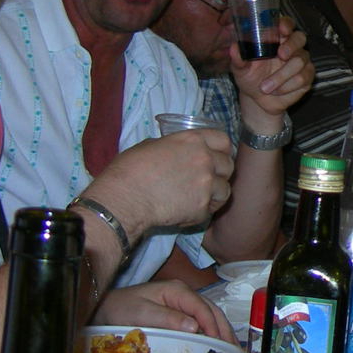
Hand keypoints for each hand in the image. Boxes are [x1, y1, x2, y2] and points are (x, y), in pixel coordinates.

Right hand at [85, 127, 233, 238]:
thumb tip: (174, 153)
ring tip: (200, 198)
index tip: (216, 156)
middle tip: (207, 180)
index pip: (223, 140)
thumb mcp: (150, 146)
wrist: (124, 199)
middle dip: (220, 173)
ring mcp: (206, 184)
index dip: (221, 150)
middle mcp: (205, 159)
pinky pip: (211, 210)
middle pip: (229, 165)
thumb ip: (171, 147)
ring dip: (215, 194)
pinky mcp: (203, 207)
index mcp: (192, 140)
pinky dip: (203, 211)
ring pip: (225, 190)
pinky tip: (189, 211)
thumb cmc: (129, 169)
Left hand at [94, 279, 237, 343]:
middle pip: (211, 310)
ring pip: (209, 314)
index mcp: (177, 290)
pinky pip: (201, 319)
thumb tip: (194, 327)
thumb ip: (167, 318)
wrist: (105, 308)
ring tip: (230, 350)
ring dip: (221, 331)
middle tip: (234, 351)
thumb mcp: (142, 314)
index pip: (202, 308)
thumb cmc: (120, 309)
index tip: (219, 345)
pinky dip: (211, 331)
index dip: (213, 327)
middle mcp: (183, 293)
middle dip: (224, 330)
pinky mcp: (179, 311)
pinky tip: (216, 343)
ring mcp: (182, 301)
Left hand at [229, 17, 313, 120]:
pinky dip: (286, 87)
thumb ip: (239, 58)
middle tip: (281, 55)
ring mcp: (301, 60)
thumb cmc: (250, 77)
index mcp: (275, 38)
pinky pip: (302, 78)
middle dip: (291, 46)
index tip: (281, 29)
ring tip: (265, 87)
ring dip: (281, 76)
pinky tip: (276, 91)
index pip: (285, 23)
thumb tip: (234, 48)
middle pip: (300, 38)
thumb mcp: (240, 69)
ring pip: (300, 61)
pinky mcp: (307, 76)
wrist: (258, 99)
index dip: (286, 24)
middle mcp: (291, 46)